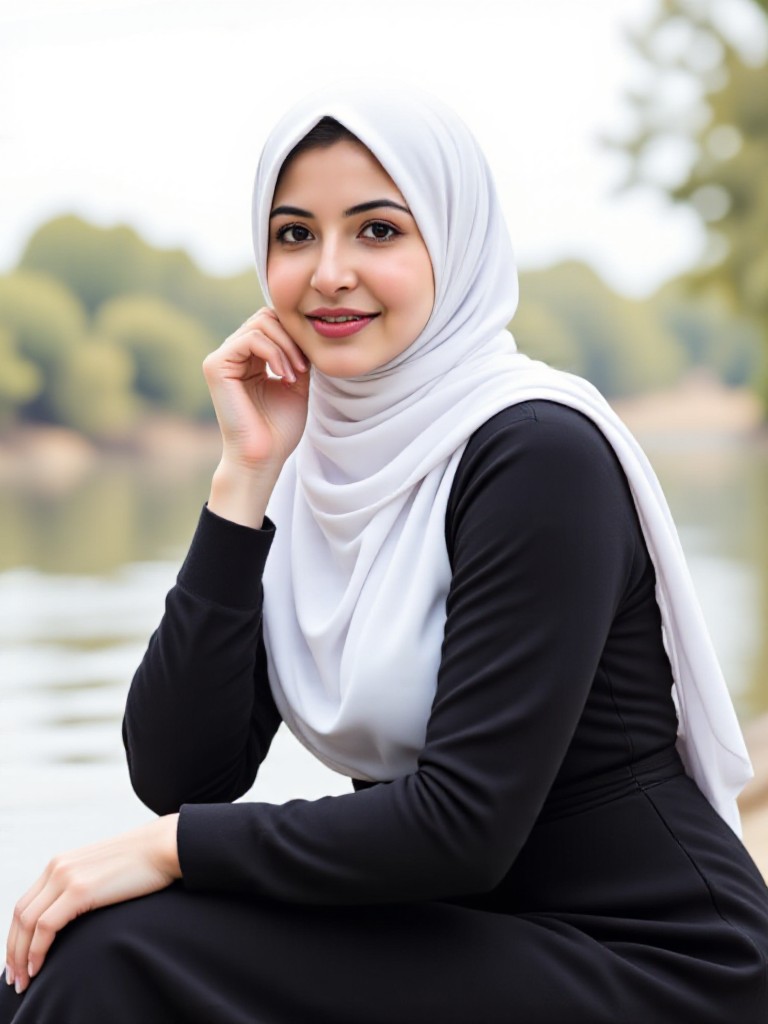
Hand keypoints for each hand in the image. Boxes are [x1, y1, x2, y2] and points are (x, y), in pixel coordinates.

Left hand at [5, 814, 180, 995]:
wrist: (163, 847)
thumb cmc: (141, 864)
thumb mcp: (101, 872)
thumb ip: (82, 886)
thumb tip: (74, 914)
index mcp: (60, 863)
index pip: (24, 904)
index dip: (16, 936)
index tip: (18, 961)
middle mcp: (57, 867)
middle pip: (19, 915)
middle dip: (13, 951)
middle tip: (15, 978)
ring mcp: (66, 877)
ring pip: (27, 923)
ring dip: (21, 956)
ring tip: (24, 980)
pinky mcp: (79, 889)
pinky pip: (45, 926)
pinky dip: (36, 950)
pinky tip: (38, 967)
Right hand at [203, 307, 309, 473]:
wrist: (264, 457)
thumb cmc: (279, 429)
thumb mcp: (296, 384)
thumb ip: (297, 355)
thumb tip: (306, 330)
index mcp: (248, 359)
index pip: (271, 323)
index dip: (294, 334)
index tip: (310, 362)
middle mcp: (232, 355)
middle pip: (265, 317)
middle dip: (291, 337)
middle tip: (304, 366)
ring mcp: (221, 359)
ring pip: (260, 324)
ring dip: (286, 346)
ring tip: (295, 373)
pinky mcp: (216, 366)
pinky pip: (250, 338)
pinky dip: (274, 352)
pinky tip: (284, 375)